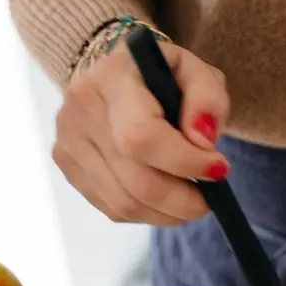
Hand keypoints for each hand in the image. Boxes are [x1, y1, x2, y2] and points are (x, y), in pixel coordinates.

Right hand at [53, 38, 229, 225]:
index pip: (142, 135)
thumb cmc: (163, 75)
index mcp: (113, 76)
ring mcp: (69, 140)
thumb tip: (203, 141)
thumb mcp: (196, 71)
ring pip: (124, 203)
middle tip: (210, 197)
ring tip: (191, 200)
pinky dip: (148, 214)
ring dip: (169, 213)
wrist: (117, 75)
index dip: (185, 162)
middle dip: (183, 199)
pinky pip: (112, 209)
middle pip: (136, 180)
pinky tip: (165, 200)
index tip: (219, 168)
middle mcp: (82, 108)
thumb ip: (208, 99)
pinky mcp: (67, 165)